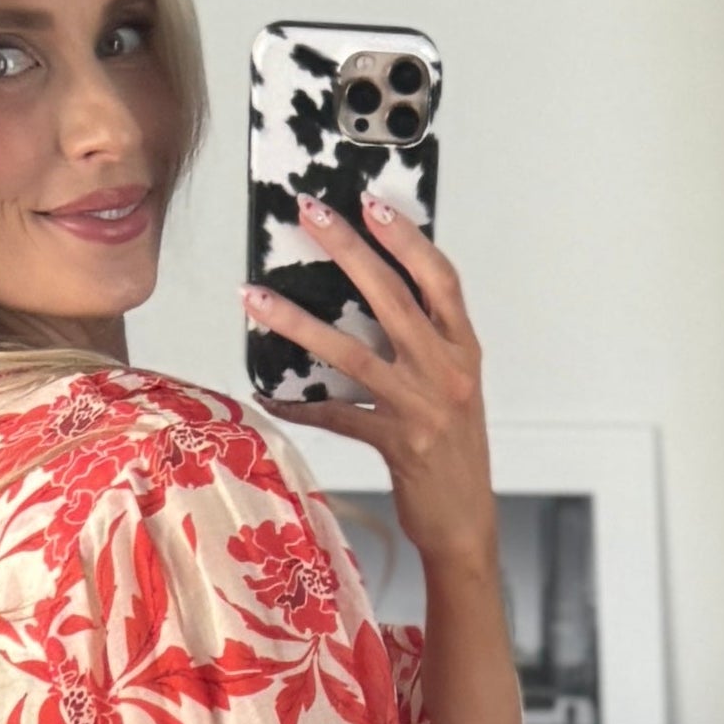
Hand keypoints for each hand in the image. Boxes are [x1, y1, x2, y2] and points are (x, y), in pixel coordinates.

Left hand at [243, 197, 496, 576]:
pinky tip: (269, 395)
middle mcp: (446, 371)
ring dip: (299, 322)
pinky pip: (337, 416)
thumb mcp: (452, 386)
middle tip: (310, 216)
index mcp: (464, 348)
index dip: (407, 238)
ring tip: (257, 298)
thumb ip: (424, 342)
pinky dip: (301, 405)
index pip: (440, 278)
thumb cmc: (454, 449)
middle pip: (393, 298)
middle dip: (348, 251)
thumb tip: (371, 297)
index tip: (372, 203)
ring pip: (353, 352)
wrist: (466, 520)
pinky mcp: (396, 444)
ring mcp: (421, 407)